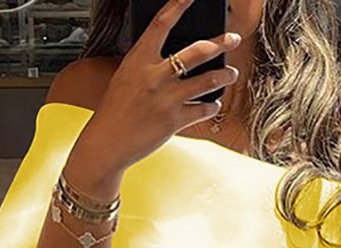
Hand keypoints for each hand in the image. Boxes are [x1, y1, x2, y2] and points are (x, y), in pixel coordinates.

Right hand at [74, 0, 242, 175]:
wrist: (107, 141)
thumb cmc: (115, 110)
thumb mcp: (126, 77)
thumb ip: (148, 65)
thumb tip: (175, 59)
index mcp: (139, 59)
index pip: (162, 23)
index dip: (179, 5)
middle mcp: (155, 76)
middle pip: (196, 52)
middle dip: (220, 44)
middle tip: (233, 39)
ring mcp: (166, 99)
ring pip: (207, 81)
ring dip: (225, 76)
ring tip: (232, 73)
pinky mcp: (174, 121)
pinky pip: (204, 109)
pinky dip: (212, 106)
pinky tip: (214, 104)